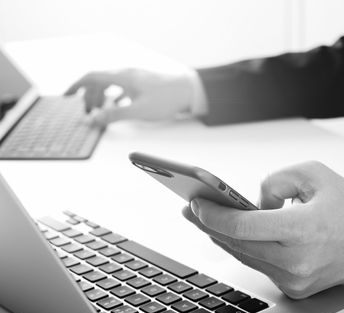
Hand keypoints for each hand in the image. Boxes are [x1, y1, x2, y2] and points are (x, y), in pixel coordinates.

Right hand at [65, 68, 193, 123]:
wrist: (191, 90)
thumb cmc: (168, 99)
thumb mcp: (139, 111)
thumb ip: (115, 115)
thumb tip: (93, 120)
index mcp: (122, 77)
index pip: (91, 77)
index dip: (76, 86)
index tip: (66, 96)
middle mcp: (127, 73)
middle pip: (99, 80)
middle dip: (89, 96)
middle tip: (86, 113)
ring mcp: (136, 77)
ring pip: (110, 83)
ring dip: (101, 96)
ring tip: (99, 110)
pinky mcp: (144, 82)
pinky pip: (122, 86)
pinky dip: (114, 95)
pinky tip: (117, 104)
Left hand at [183, 161, 343, 298]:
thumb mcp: (313, 173)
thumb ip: (274, 181)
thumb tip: (250, 202)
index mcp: (304, 230)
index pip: (244, 226)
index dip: (214, 215)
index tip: (196, 204)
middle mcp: (299, 260)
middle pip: (238, 244)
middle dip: (209, 226)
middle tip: (191, 210)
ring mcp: (297, 279)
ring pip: (246, 257)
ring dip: (224, 238)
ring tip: (206, 220)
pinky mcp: (296, 288)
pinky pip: (260, 267)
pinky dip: (246, 249)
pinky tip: (234, 235)